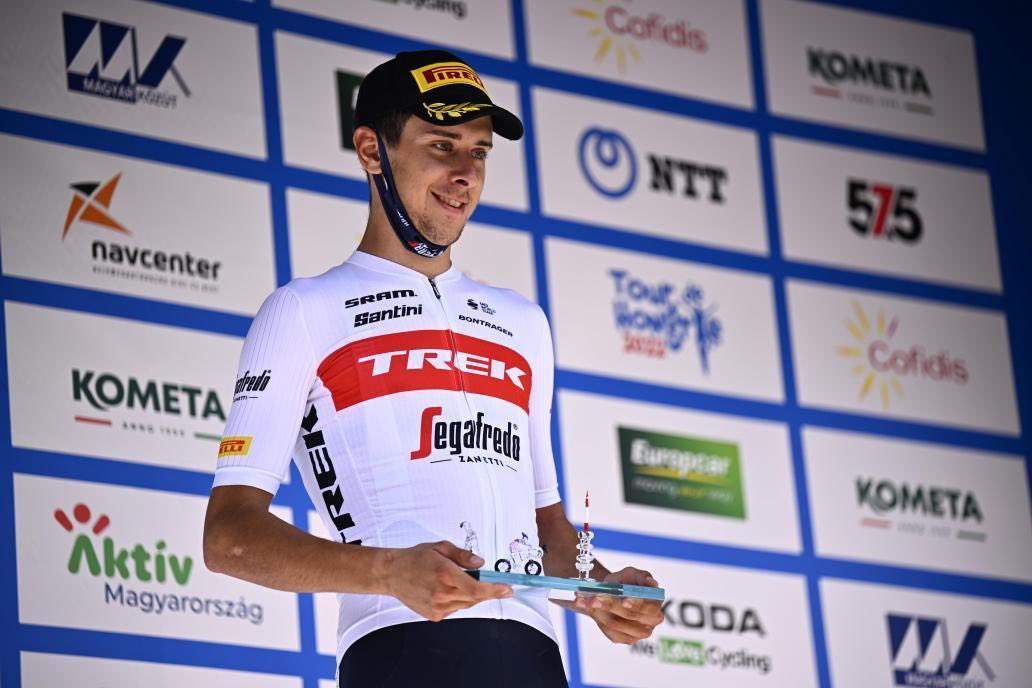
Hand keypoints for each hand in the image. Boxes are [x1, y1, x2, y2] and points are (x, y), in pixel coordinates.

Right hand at [384, 541, 511, 621]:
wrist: (392, 574)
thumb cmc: (415, 558)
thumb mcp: (441, 548)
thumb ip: (463, 556)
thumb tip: (480, 564)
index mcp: (445, 574)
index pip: (477, 588)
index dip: (495, 590)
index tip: (508, 590)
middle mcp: (442, 593)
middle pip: (475, 598)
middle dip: (486, 590)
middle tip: (490, 582)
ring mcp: (437, 607)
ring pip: (466, 604)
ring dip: (470, 594)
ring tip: (455, 581)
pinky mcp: (434, 615)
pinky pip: (455, 609)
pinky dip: (457, 600)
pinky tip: (445, 590)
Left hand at [561, 567, 663, 643]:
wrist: (612, 592)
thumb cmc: (625, 582)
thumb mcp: (632, 574)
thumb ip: (641, 577)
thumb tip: (652, 583)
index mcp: (656, 603)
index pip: (648, 607)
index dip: (636, 603)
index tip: (624, 600)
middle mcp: (651, 621)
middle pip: (630, 617)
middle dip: (611, 606)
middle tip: (595, 598)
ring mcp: (639, 633)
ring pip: (616, 624)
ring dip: (598, 611)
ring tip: (584, 600)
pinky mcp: (625, 639)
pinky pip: (609, 630)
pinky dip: (596, 617)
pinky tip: (586, 606)